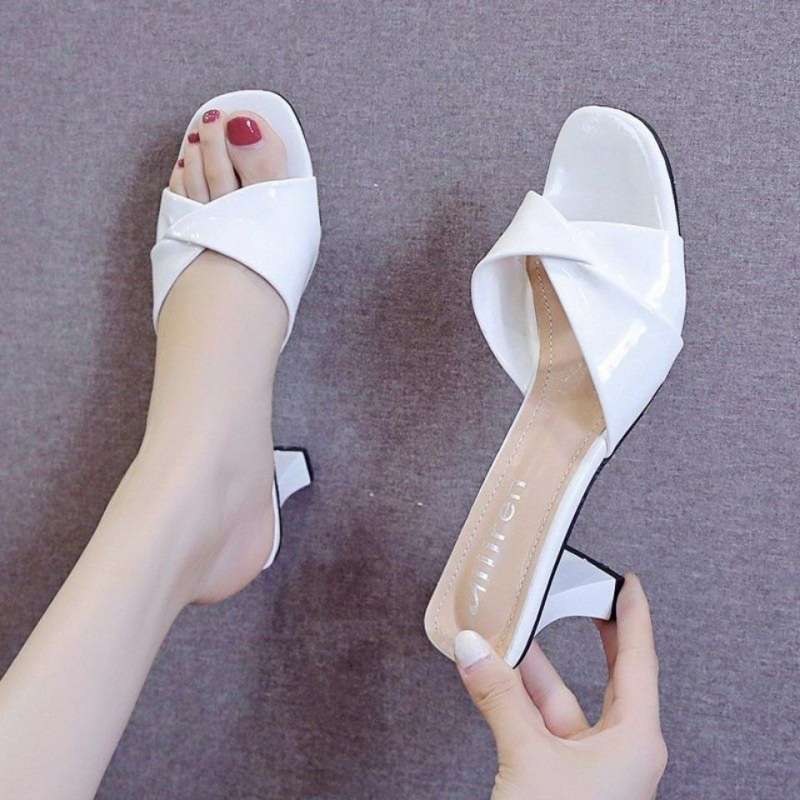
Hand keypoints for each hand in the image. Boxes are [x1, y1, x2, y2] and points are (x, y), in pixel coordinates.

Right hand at [455, 574, 666, 799]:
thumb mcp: (529, 758)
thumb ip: (499, 698)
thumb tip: (472, 648)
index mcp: (636, 740)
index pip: (639, 662)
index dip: (634, 618)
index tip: (629, 584)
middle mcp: (619, 750)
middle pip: (606, 677)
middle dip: (588, 635)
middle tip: (580, 594)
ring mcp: (588, 767)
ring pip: (561, 701)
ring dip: (531, 668)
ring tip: (507, 629)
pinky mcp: (559, 780)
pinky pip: (539, 725)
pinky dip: (516, 699)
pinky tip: (494, 674)